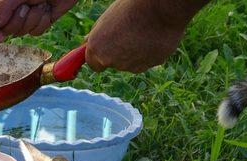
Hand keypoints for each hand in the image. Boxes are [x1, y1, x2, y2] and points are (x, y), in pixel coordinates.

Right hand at [0, 0, 77, 41]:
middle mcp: (11, 8)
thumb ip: (2, 8)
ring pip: (21, 32)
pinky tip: (47, 8)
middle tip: (26, 6)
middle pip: (5, 28)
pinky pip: (35, 32)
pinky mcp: (39, 21)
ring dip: (32, 19)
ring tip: (39, 3)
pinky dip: (42, 21)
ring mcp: (25, 15)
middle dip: (17, 20)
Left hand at [85, 0, 206, 72]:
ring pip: (130, 63)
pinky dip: (149, 53)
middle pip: (113, 63)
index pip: (94, 64)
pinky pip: (147, 61)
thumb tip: (87, 42)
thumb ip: (97, 34)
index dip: (100, 56)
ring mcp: (131, 66)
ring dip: (134, 53)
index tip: (106, 49)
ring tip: (142, 32)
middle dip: (118, 53)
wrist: (159, 8)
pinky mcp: (149, 65)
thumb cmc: (131, 8)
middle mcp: (112, 61)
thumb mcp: (107, 17)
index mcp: (98, 48)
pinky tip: (153, 37)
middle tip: (128, 34)